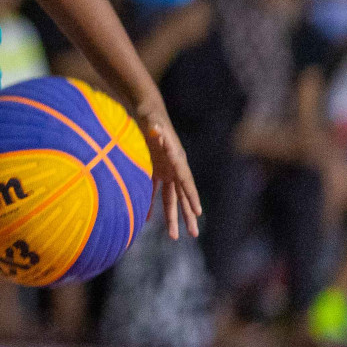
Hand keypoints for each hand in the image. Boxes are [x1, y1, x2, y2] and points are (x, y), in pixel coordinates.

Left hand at [134, 98, 201, 238]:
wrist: (148, 111)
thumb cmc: (151, 116)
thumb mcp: (153, 122)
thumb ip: (155, 129)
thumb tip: (157, 132)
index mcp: (176, 158)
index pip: (186, 180)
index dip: (191, 196)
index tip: (198, 212)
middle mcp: (175, 167)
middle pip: (182, 195)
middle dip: (187, 215)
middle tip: (193, 234)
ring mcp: (166, 169)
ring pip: (171, 198)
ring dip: (172, 216)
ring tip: (176, 236)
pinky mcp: (156, 169)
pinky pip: (156, 190)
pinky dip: (152, 204)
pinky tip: (149, 219)